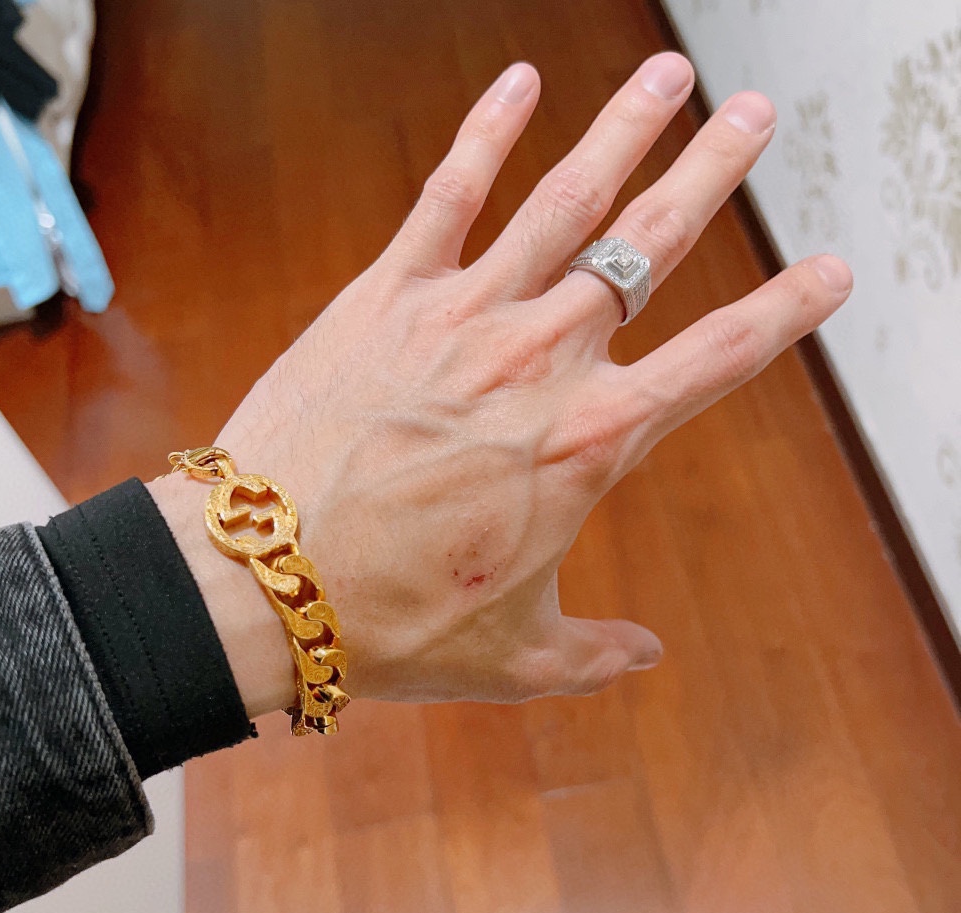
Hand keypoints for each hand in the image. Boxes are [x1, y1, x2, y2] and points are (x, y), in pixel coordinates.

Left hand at [151, 53, 852, 717]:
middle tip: (755, 115)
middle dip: (711, 173)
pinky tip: (522, 81)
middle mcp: (540, 363)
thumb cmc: (393, 625)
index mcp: (589, 445)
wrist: (266, 584)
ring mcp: (462, 318)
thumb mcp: (516, 656)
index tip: (828, 269)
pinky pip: (446, 196)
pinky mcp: (385, 299)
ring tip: (671, 75)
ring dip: (625, 130)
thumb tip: (645, 656)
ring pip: (565, 201)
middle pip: (649, 247)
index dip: (784, 311)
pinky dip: (486, 133)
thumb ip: (595, 654)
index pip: (717, 360)